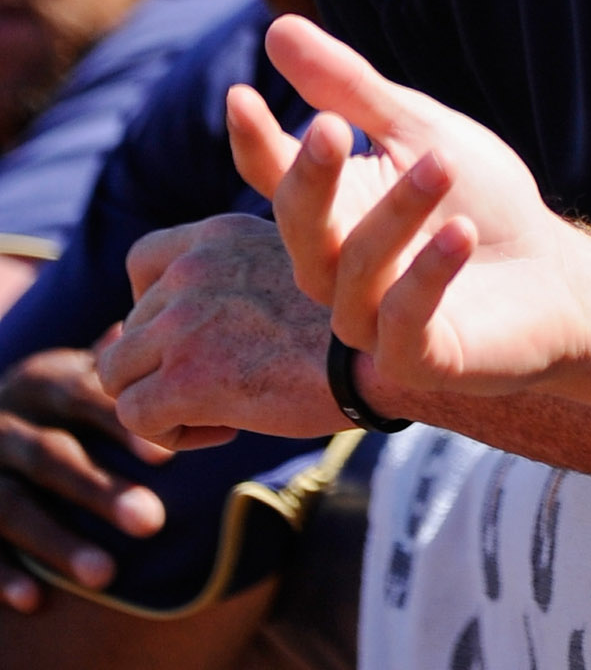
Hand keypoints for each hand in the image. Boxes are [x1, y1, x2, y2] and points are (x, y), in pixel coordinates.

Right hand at [0, 346, 169, 612]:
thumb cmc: (51, 407)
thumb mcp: (75, 377)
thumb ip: (114, 371)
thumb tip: (162, 341)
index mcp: (40, 381)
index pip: (82, 396)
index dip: (120, 426)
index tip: (166, 460)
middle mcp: (3, 422)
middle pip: (48, 456)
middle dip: (98, 490)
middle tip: (153, 523)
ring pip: (10, 504)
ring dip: (56, 541)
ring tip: (107, 577)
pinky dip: (3, 573)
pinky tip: (37, 600)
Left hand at [99, 213, 338, 451]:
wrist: (392, 354)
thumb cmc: (360, 320)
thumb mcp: (300, 264)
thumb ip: (243, 276)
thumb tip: (203, 326)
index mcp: (219, 235)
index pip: (142, 263)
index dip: (155, 306)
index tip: (198, 336)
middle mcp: (192, 269)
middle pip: (131, 328)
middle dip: (167, 363)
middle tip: (227, 382)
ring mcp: (184, 322)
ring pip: (117, 373)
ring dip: (159, 398)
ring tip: (217, 408)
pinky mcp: (187, 378)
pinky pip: (134, 415)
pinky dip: (168, 434)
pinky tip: (224, 430)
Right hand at [231, 18, 590, 403]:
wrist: (554, 274)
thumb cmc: (480, 198)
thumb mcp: (420, 131)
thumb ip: (352, 89)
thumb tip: (276, 28)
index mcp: (331, 213)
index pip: (276, 179)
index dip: (256, 143)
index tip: (241, 94)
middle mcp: (336, 270)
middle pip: (300, 230)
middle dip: (312, 180)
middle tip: (332, 126)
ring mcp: (373, 321)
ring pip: (353, 275)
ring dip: (394, 216)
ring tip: (440, 162)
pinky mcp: (420, 360)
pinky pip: (406, 324)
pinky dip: (428, 277)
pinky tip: (458, 234)